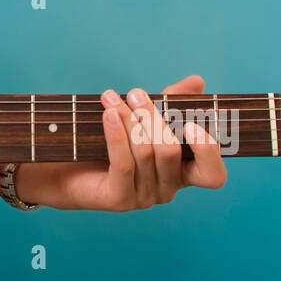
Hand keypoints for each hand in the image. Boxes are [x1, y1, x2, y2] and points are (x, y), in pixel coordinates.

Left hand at [52, 75, 226, 210]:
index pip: (213, 175)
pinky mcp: (119, 199)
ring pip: (146, 154)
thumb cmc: (111, 142)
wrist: (68, 169)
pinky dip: (117, 134)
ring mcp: (144, 197)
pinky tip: (108, 114)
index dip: (208, 152)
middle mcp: (167, 189)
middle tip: (136, 93)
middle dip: (153, 117)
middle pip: (171, 152)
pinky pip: (123, 163)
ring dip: (129, 119)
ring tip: (111, 97)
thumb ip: (173, 102)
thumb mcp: (144, 118)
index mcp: (182, 172)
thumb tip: (197, 81)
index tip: (191, 123)